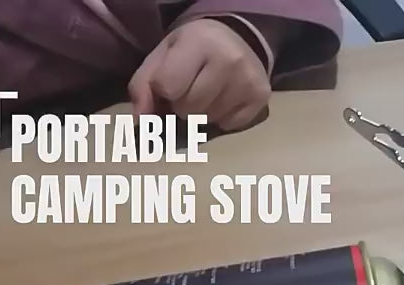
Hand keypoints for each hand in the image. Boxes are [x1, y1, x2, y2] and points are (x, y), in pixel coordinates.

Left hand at [129, 18, 270, 130]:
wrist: (237, 40)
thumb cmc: (192, 50)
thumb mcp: (162, 56)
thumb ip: (143, 86)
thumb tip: (142, 122)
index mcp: (199, 41)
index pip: (168, 86)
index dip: (164, 88)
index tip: (172, 78)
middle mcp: (229, 59)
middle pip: (189, 108)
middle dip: (183, 104)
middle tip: (191, 88)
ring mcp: (248, 80)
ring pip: (208, 120)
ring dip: (202, 113)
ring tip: (208, 93)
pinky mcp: (261, 97)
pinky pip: (229, 125)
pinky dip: (222, 118)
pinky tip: (225, 100)